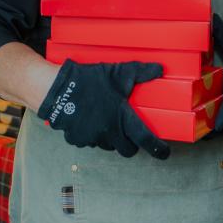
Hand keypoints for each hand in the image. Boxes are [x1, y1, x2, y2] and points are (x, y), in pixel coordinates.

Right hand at [39, 59, 169, 158]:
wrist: (58, 89)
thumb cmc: (89, 81)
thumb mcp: (118, 73)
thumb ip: (140, 73)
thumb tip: (159, 69)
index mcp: (122, 120)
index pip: (146, 140)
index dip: (158, 149)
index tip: (164, 152)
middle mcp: (109, 133)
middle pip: (127, 150)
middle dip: (130, 144)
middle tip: (129, 132)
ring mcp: (92, 138)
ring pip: (108, 146)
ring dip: (110, 138)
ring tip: (106, 121)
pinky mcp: (77, 140)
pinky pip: (89, 142)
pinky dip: (92, 135)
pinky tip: (89, 121)